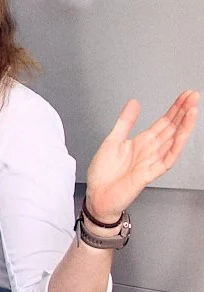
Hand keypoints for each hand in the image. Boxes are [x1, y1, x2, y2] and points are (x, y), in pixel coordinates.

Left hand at [83, 91, 199, 221]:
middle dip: (184, 112)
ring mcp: (153, 161)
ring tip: (193, 109)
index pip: (164, 122)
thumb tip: (134, 103)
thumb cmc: (104, 173)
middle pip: (172, 128)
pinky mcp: (150, 172)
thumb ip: (125, 122)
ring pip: (174, 141)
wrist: (98, 195)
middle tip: (194, 96)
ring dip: (184, 125)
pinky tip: (183, 134)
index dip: (175, 109)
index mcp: (142, 142)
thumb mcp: (112, 140)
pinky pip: (167, 158)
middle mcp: (151, 150)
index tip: (185, 96)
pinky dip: (176, 146)